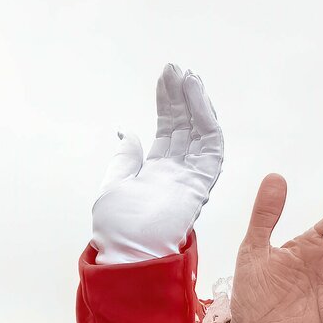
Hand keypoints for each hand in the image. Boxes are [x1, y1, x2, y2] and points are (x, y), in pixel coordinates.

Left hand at [91, 65, 223, 263]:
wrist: (126, 253)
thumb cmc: (117, 230)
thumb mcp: (112, 185)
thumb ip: (124, 159)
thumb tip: (126, 134)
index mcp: (156, 172)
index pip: (168, 130)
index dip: (167, 103)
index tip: (165, 78)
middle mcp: (177, 172)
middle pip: (185, 126)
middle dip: (181, 96)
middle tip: (175, 69)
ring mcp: (190, 176)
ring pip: (200, 132)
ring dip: (196, 103)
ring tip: (187, 77)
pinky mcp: (201, 182)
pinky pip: (210, 146)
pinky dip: (205, 120)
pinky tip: (196, 98)